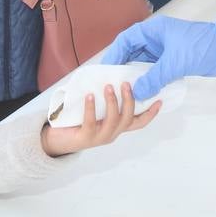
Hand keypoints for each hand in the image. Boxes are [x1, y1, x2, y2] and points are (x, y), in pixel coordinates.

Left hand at [40, 81, 160, 156]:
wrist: (56, 140)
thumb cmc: (77, 122)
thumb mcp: (96, 110)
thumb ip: (105, 100)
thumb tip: (110, 76)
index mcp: (116, 127)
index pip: (138, 122)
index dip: (150, 113)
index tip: (159, 100)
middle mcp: (111, 133)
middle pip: (128, 119)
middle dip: (129, 101)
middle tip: (126, 84)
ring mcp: (99, 137)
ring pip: (113, 121)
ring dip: (113, 103)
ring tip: (108, 87)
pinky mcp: (85, 138)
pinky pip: (91, 122)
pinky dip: (91, 108)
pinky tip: (90, 96)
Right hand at [101, 13, 215, 99]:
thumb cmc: (202, 47)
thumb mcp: (175, 63)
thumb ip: (154, 78)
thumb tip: (136, 92)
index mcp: (154, 30)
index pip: (126, 40)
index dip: (114, 54)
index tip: (105, 71)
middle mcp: (156, 37)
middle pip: (132, 52)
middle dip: (122, 68)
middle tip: (112, 85)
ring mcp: (164, 49)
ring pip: (142, 62)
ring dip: (135, 76)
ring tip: (124, 91)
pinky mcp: (172, 60)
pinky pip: (153, 70)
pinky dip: (148, 79)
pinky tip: (142, 91)